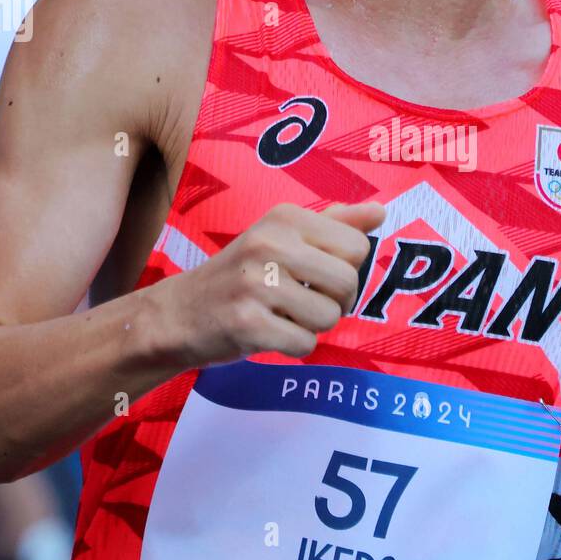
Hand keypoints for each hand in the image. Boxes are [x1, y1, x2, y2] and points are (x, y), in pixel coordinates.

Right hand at [153, 200, 384, 367]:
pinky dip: (294, 347)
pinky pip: (305, 344)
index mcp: (284, 218)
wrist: (180, 313)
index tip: (320, 276)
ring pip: (329, 317)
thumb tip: (380, 212)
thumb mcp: (282, 237)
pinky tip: (269, 333)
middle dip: (337, 301)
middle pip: (349, 282)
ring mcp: (256, 284)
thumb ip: (334, 224)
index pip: (357, 247)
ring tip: (284, 316)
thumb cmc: (242, 274)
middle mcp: (269, 244)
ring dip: (313, 326)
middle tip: (306, 301)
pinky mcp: (248, 324)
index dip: (347, 270)